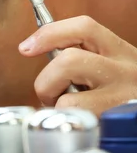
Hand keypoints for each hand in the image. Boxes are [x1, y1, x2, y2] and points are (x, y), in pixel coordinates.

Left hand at [18, 15, 136, 114]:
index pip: (83, 27)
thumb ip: (84, 58)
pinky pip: (75, 123)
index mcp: (120, 51)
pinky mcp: (113, 125)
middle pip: (69, 60)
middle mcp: (124, 71)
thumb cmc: (126, 94)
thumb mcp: (113, 68)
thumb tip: (40, 55)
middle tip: (50, 94)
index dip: (49, 33)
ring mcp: (120, 99)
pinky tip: (79, 123)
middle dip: (46, 80)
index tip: (26, 47)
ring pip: (68, 98)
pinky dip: (67, 123)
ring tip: (69, 110)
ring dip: (57, 106)